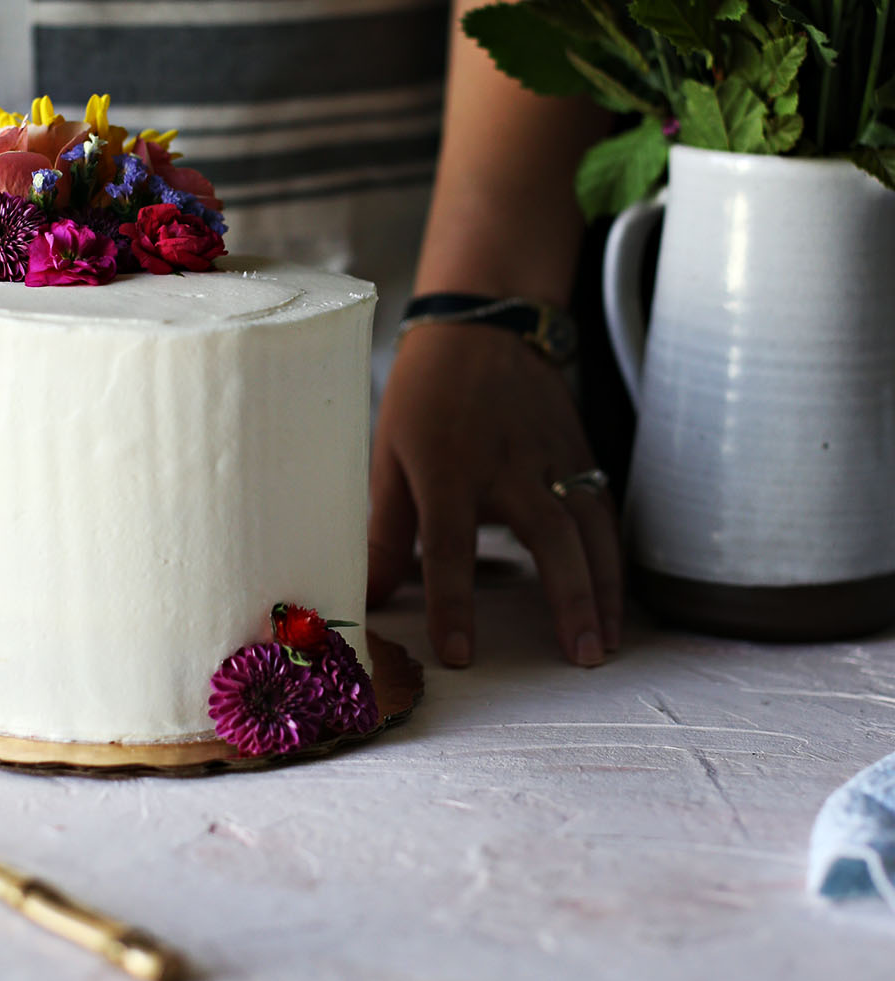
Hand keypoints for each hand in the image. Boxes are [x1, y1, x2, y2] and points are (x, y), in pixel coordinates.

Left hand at [367, 322, 620, 668]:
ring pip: (592, 527)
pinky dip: (614, 559)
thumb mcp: (387, 453)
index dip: (453, 603)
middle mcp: (508, 462)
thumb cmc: (426, 392)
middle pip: (549, 536)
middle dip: (569, 599)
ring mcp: (553, 456)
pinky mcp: (580, 452)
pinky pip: (604, 511)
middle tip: (581, 657)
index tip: (460, 654)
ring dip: (604, 589)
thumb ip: (380, 531)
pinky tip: (614, 601)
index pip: (449, 545)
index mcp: (447, 464)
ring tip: (605, 644)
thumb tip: (366, 596)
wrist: (482, 323)